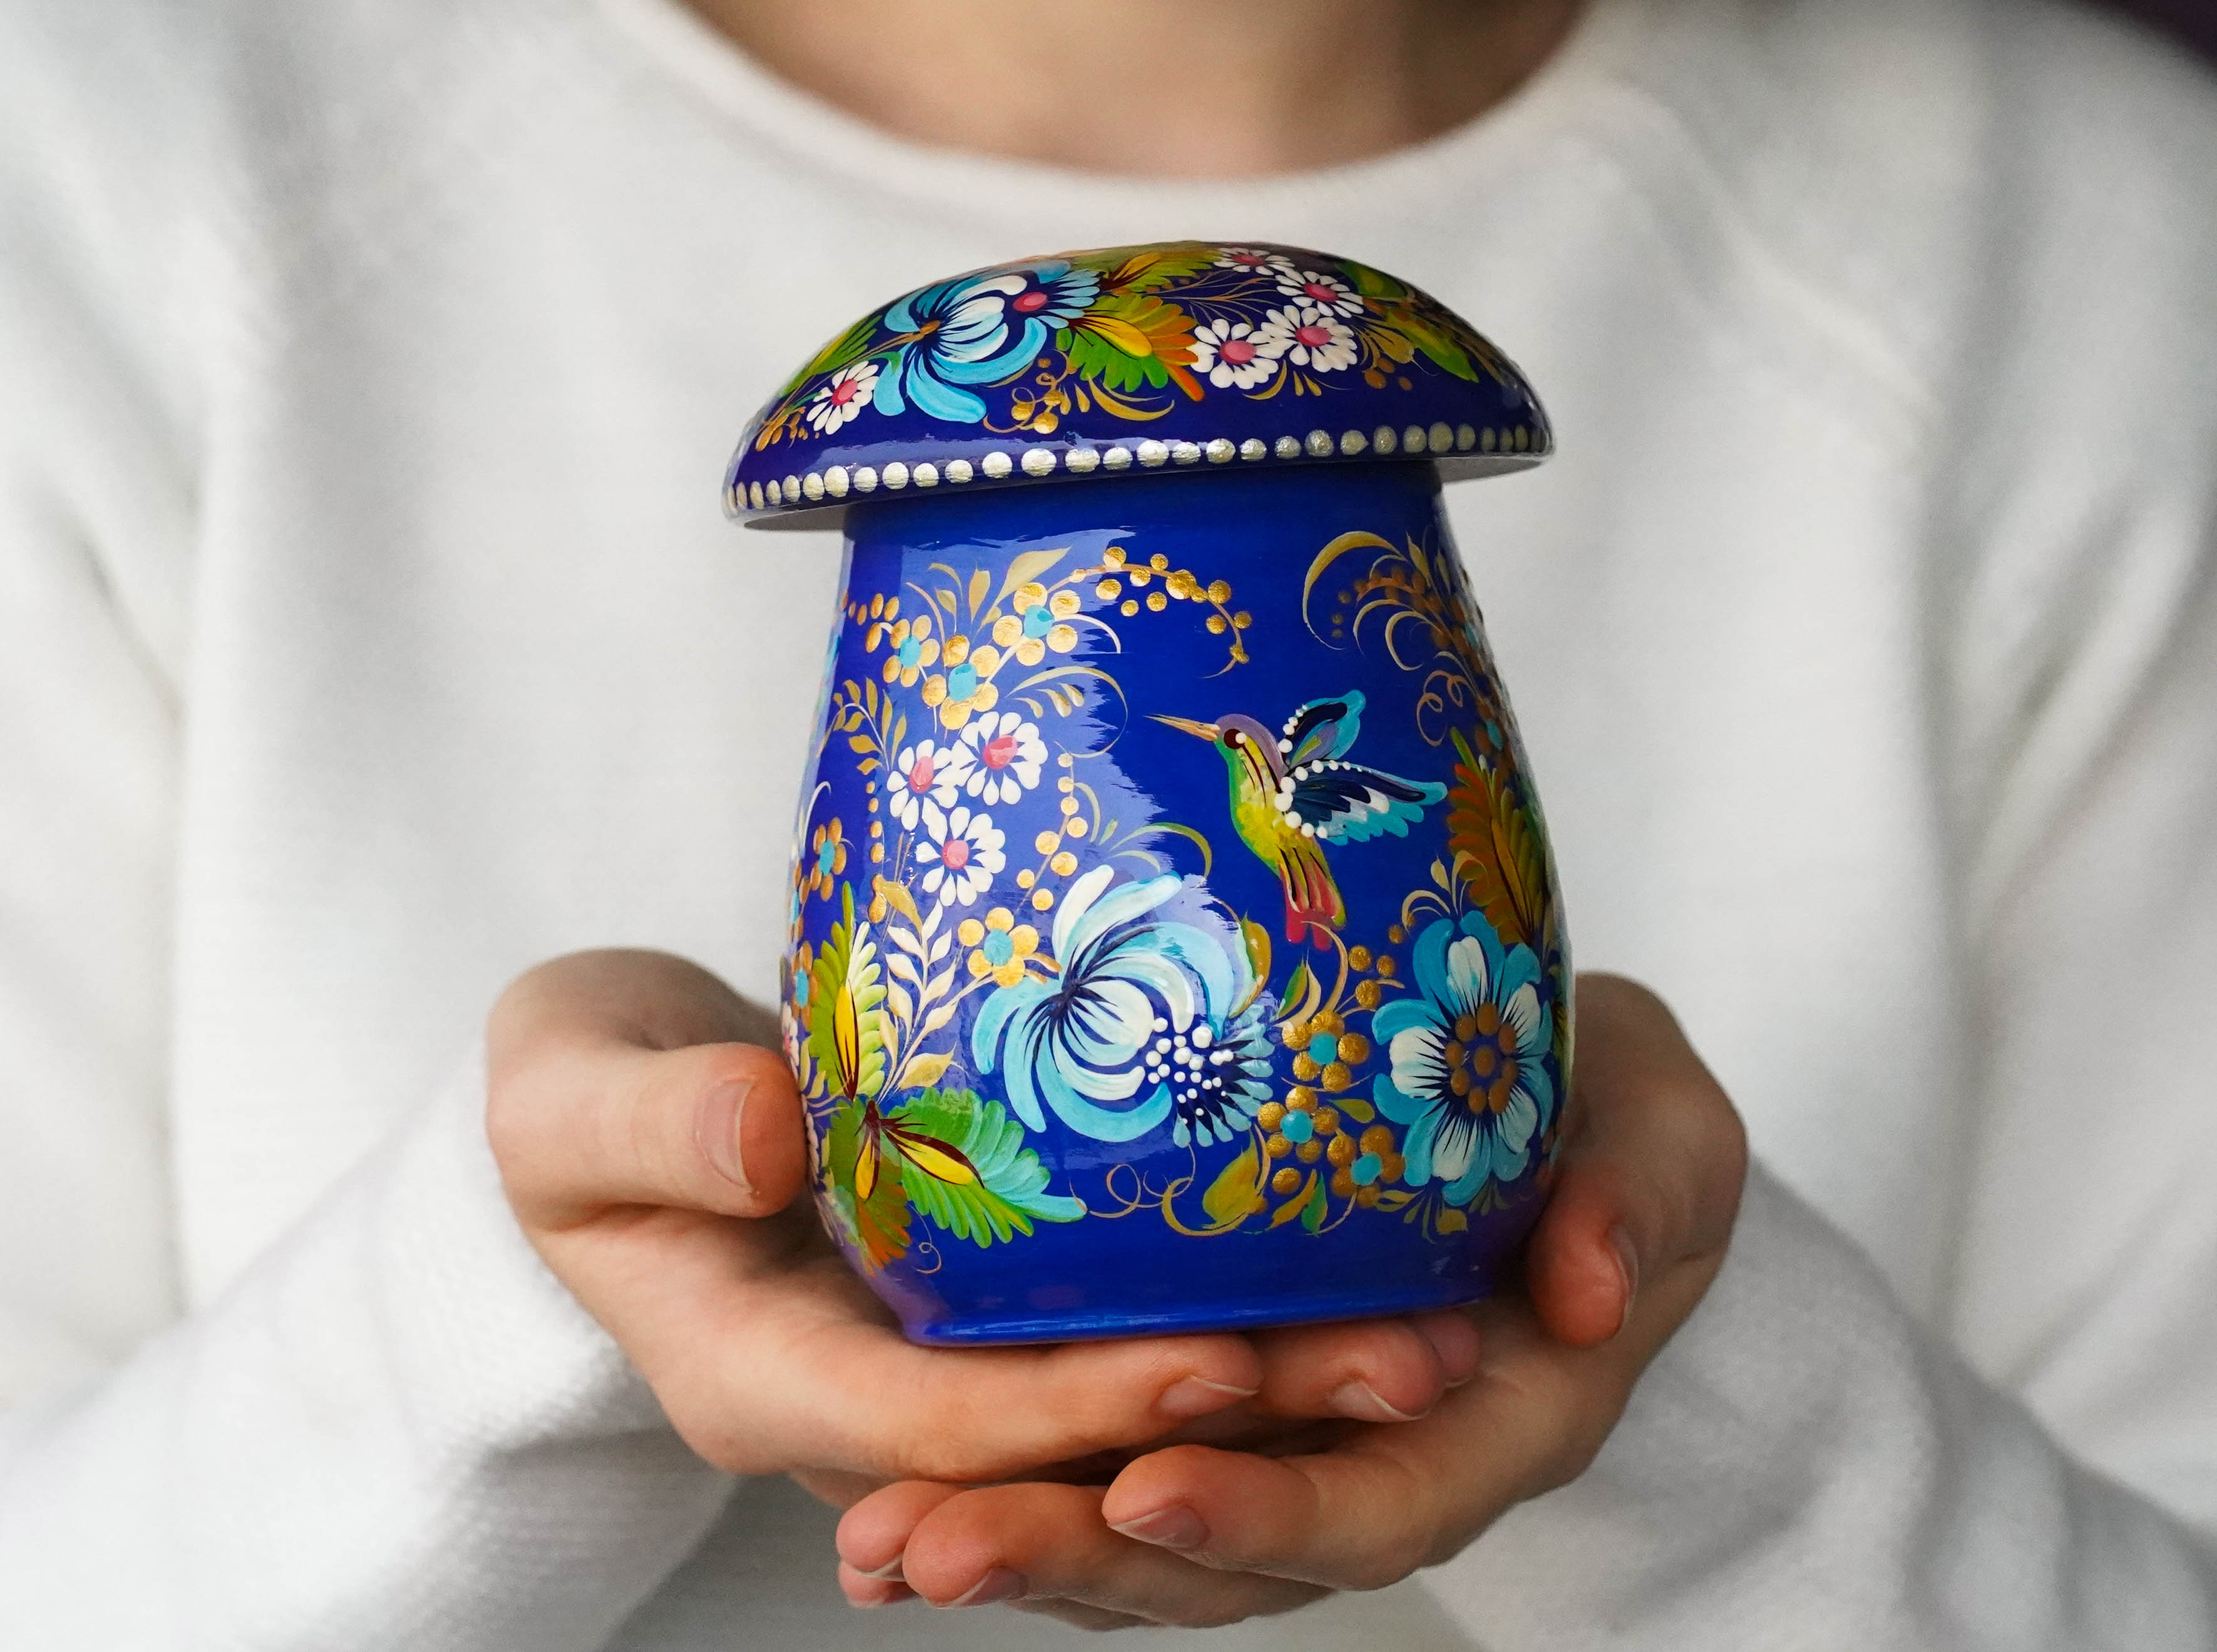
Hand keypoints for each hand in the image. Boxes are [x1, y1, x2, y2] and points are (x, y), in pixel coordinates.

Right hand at [484, 950, 1518, 1500]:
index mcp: (759, 1375)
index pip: (938, 1425)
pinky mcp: (977, 1313)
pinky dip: (1228, 1333)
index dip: (1078, 1407)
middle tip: (1423, 1360)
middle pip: (1066, 1447)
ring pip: (1113, 1421)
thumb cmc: (569, 1099)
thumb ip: (650, 1122)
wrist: (595, 1117)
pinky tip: (1354, 1276)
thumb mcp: (566, 1094)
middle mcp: (863, 1403)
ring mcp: (929, 1365)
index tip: (1222, 1361)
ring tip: (1443, 1332)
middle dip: (1241, 1426)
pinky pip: (1111, 1352)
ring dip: (1276, 1395)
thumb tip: (764, 1134)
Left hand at [833, 973, 1746, 1629]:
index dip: (1268, 1510)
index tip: (1142, 1485)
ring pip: (1160, 1527)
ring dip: (1023, 1541)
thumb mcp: (1664, 1131)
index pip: (1381, 1497)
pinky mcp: (1231, 1396)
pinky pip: (1126, 1459)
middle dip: (1083, 1557)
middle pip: (1233, 1548)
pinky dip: (1025, 1483)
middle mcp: (1383, 1455)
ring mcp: (1300, 1437)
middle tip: (929, 1548)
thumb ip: (1640, 1198)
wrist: (1576, 1111)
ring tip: (878, 1546)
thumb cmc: (1620, 1117)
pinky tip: (897, 1495)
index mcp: (1499, 1417)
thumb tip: (1593, 1293)